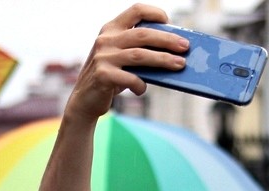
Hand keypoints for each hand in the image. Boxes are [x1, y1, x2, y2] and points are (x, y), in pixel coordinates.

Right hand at [65, 5, 187, 122]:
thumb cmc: (109, 78)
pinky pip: (130, 78)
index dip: (155, 13)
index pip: (135, 10)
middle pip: (143, 34)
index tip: (169, 22)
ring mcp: (103, 57)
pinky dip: (140, 84)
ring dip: (163, 60)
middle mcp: (105, 40)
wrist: (83, 101)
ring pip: (140, 55)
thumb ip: (138, 50)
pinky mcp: (102, 75)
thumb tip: (172, 51)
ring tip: (179, 65)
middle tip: (185, 47)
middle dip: (167, 40)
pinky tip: (143, 89)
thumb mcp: (120, 58)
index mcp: (110, 29)